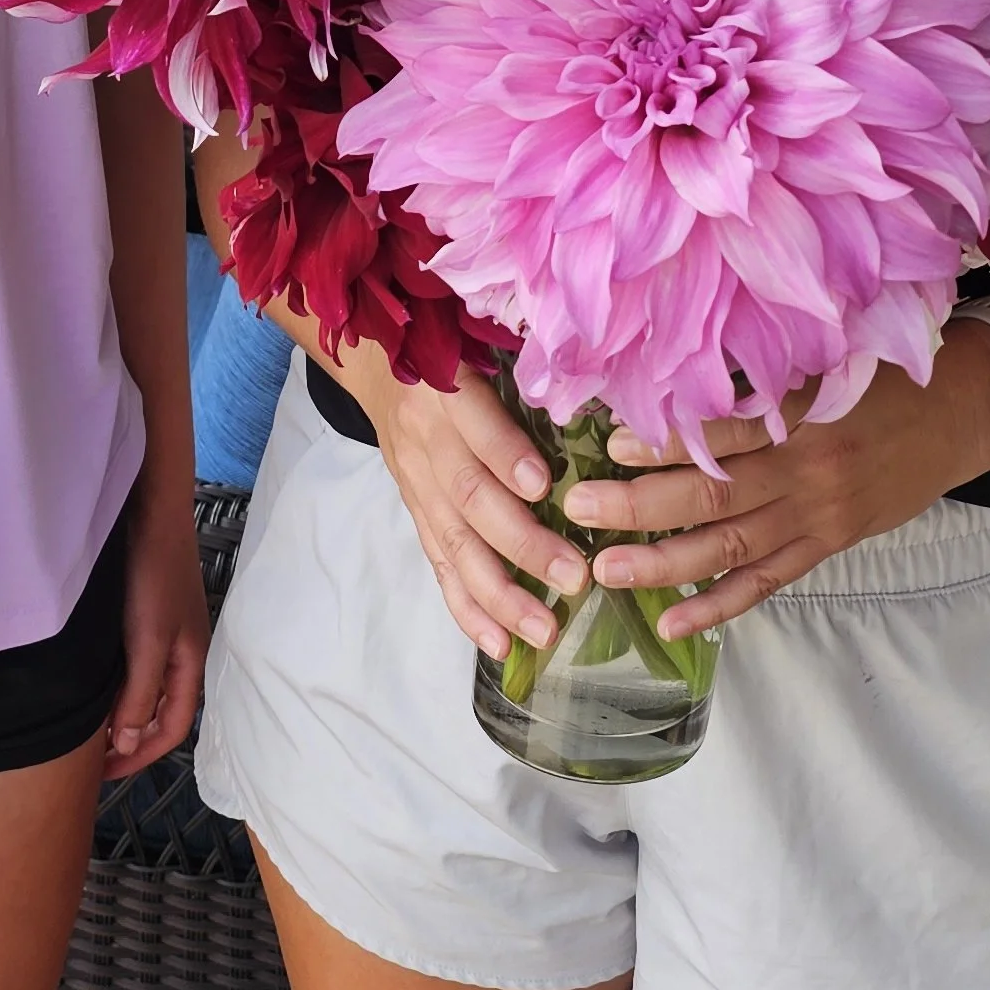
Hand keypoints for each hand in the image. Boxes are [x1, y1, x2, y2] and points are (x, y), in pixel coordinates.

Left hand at [105, 473, 208, 773]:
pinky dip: (113, 681)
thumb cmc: (152, 572)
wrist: (148, 503)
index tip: (101, 773)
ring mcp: (163, 627)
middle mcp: (179, 649)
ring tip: (85, 725)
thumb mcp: (147, 638)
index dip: (140, 756)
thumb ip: (139, 691)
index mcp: (189, 661)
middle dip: (130, 740)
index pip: (173, 728)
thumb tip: (126, 743)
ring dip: (120, 710)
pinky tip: (87, 678)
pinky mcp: (143, 608)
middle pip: (160, 711)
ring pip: (144, 686)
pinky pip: (131, 661)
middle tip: (89, 757)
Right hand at [369, 365, 590, 663]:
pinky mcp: (417, 516)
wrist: (382, 372)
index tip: (547, 487)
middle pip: (471, 497)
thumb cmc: (458, 358)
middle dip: (523, 544)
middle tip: (575, 577)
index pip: (476, 423)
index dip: (506, 456)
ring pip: (456, 545)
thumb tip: (607, 402)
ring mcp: (419, 484)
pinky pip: (440, 568)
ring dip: (500, 594)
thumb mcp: (484, 345)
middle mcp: (428, 440)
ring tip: (543, 630)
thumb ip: (532, 374)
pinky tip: (498, 644)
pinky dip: (468, 610)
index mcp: (449, 389)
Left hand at [565, 324, 989, 633]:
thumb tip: (684, 372)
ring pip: (729, 548)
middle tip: (579, 506)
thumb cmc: (887, 370)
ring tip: (605, 570)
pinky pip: (766, 582)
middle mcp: (805, 472)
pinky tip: (672, 622)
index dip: (663, 443)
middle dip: (638, 506)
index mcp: (801, 416)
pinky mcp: (829, 543)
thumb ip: (766, 371)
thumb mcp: (832, 354)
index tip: (608, 442)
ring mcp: (817, 516)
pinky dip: (719, 606)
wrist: (963, 408)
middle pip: (710, 497)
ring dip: (663, 564)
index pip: (722, 434)